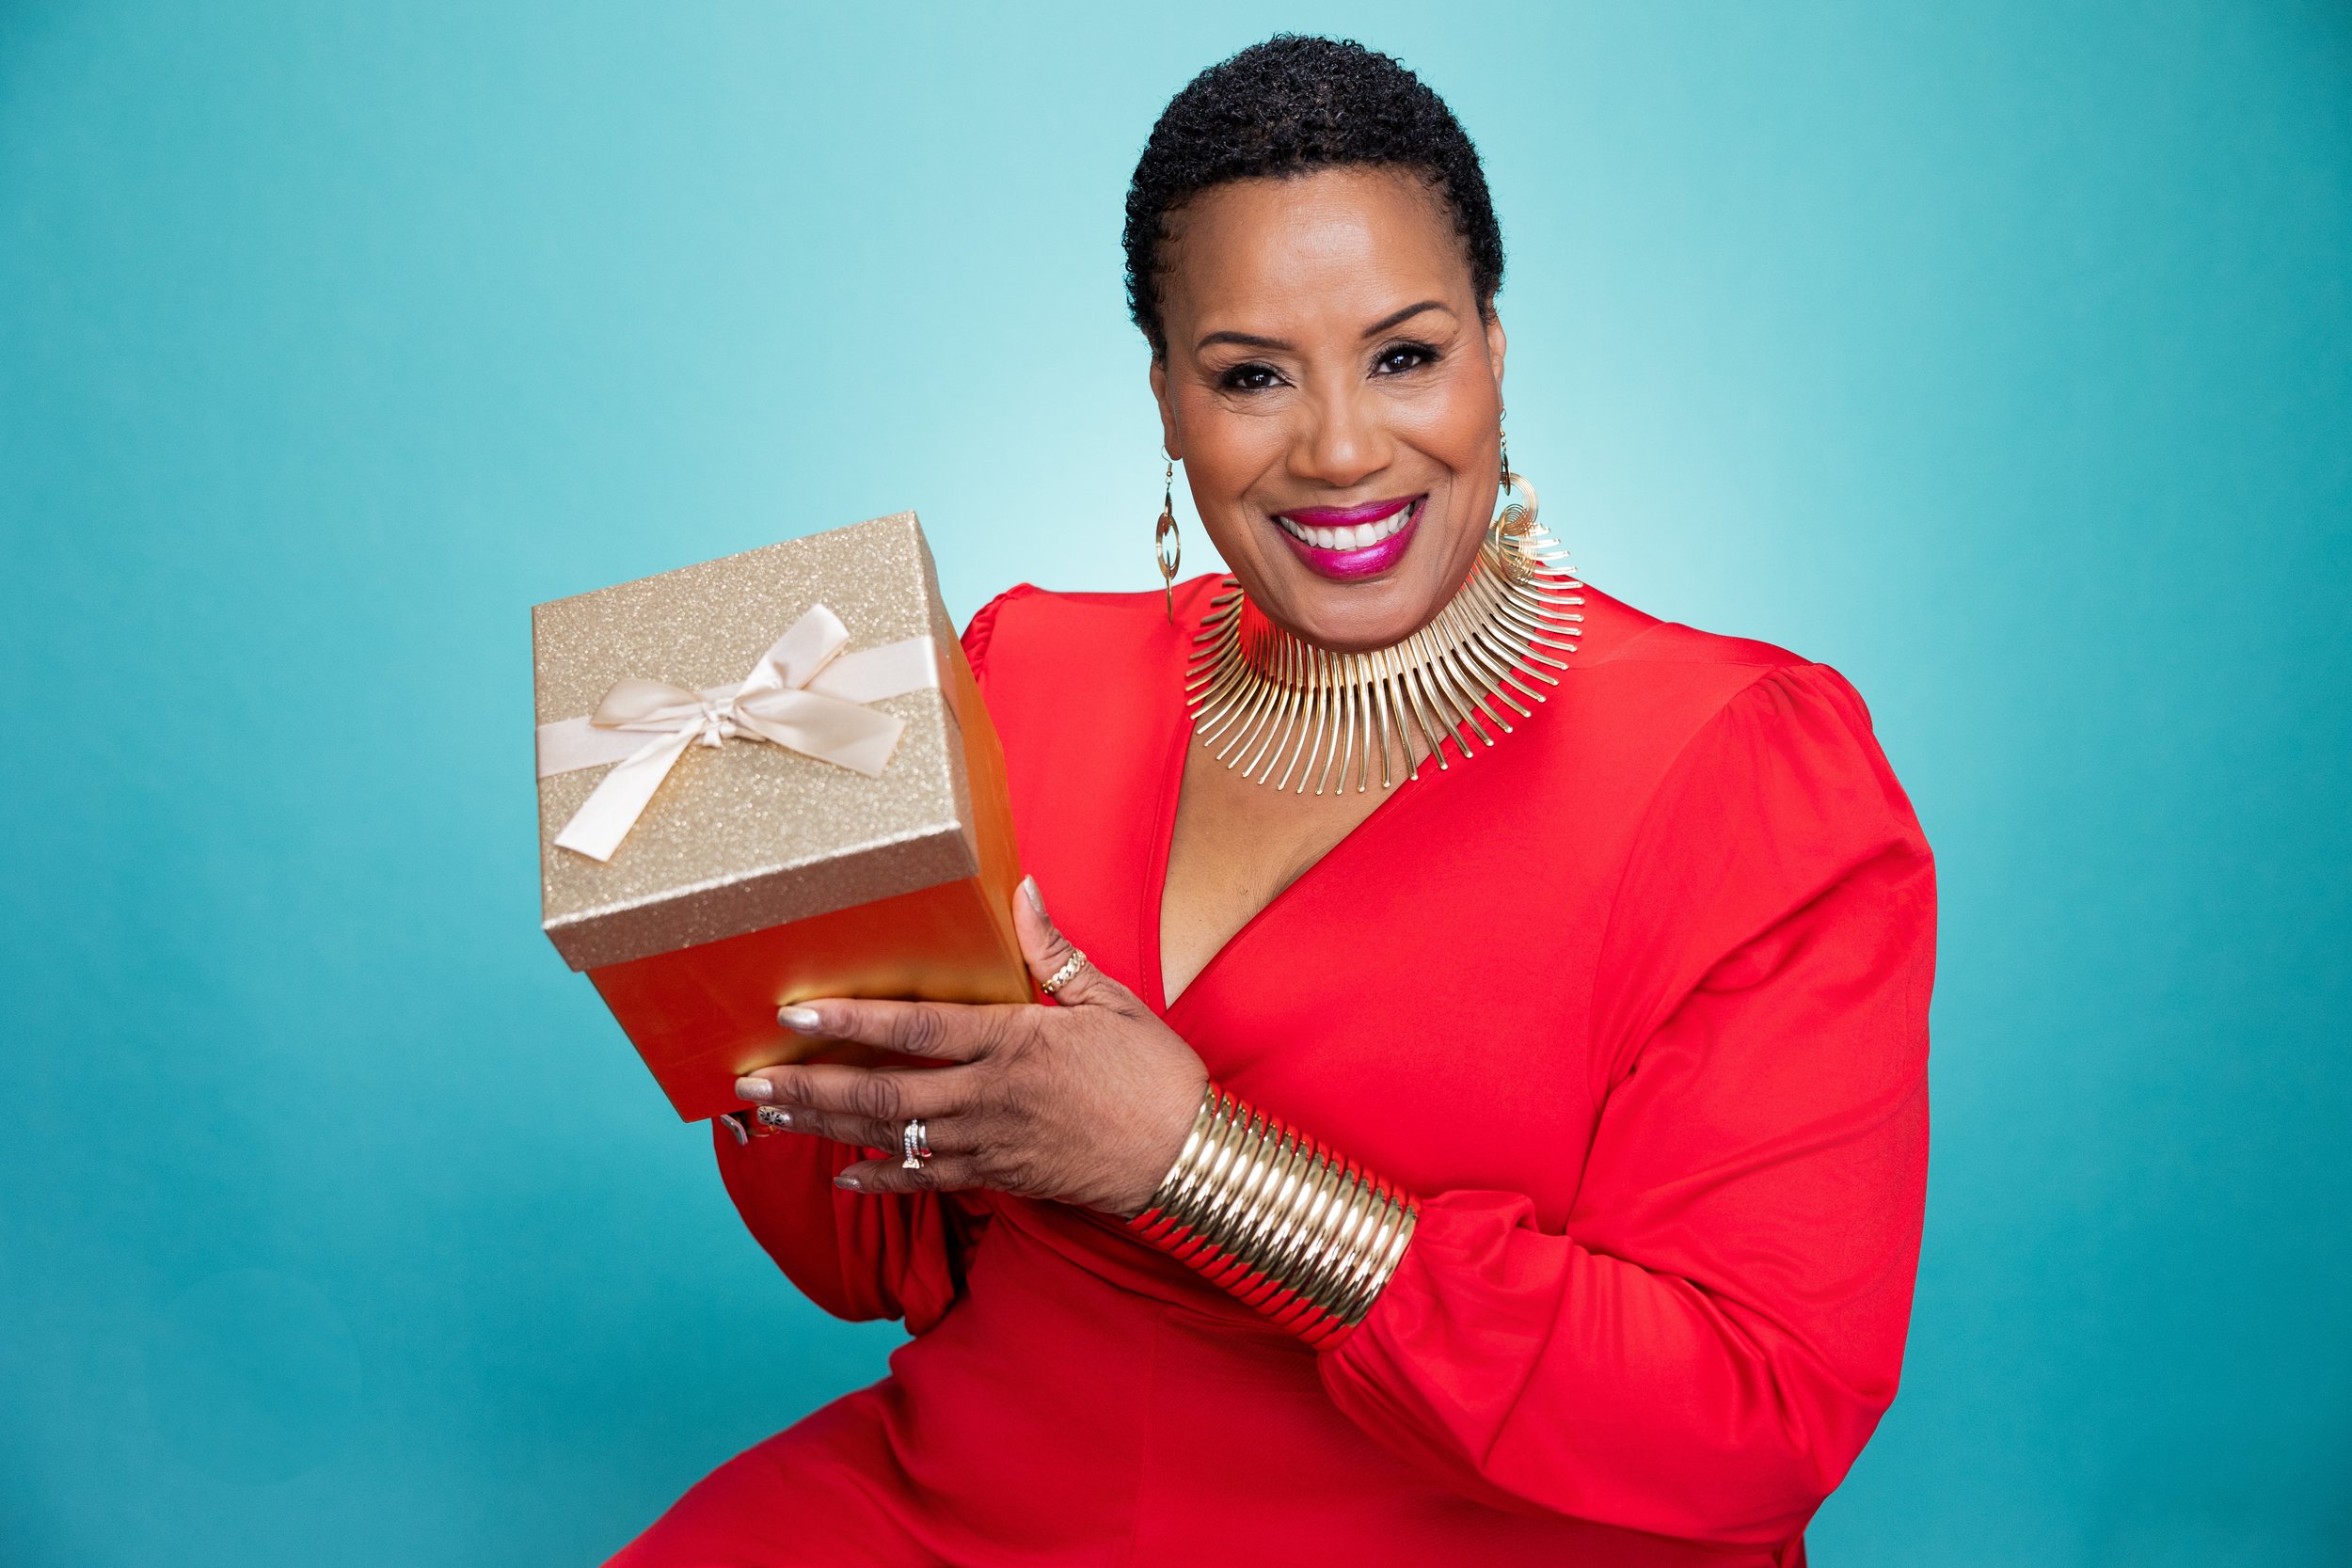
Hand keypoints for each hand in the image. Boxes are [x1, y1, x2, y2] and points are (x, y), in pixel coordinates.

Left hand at [732, 877, 1209, 1218]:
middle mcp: (988, 1095)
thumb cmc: (1155, 1076)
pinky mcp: (997, 1177)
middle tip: (750, 1081)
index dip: (852, 1023)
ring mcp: (988, 1142)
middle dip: (810, 1086)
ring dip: (825, 1128)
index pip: (916, 1029)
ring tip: (770, 1118)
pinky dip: (880, 1178)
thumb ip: (1054, 952)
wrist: (1189, 1160)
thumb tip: (1025, 892)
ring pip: (890, 1137)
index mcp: (1014, 1042)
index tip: (796, 1013)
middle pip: (881, 1092)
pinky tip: (840, 1175)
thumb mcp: (1109, 1001)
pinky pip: (925, 1181)